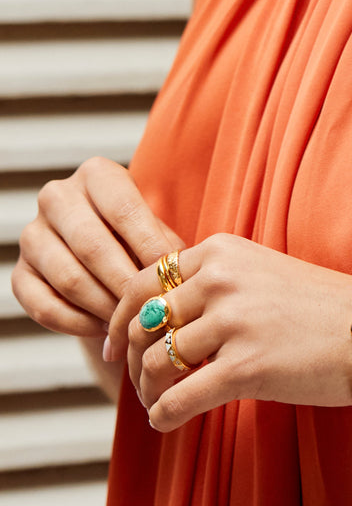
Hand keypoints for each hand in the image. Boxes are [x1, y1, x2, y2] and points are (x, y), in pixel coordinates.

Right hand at [11, 157, 183, 336]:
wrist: (112, 261)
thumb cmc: (145, 242)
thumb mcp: (160, 233)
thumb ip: (167, 247)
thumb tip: (176, 273)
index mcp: (98, 176)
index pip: (123, 209)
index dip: (149, 245)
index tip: (172, 276)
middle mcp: (58, 197)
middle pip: (92, 246)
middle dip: (127, 284)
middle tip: (152, 309)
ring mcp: (33, 235)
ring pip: (70, 279)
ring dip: (106, 308)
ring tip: (135, 323)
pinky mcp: (20, 273)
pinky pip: (45, 306)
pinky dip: (80, 324)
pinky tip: (106, 329)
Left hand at [108, 234, 351, 430]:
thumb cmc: (327, 310)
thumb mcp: (264, 275)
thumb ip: (214, 286)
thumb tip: (164, 323)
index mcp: (221, 251)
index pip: (143, 282)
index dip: (120, 319)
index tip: (117, 346)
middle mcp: (220, 279)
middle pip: (143, 324)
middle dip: (133, 360)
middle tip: (140, 384)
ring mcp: (233, 322)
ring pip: (155, 362)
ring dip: (149, 391)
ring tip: (160, 404)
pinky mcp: (246, 367)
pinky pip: (179, 398)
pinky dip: (163, 416)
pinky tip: (167, 424)